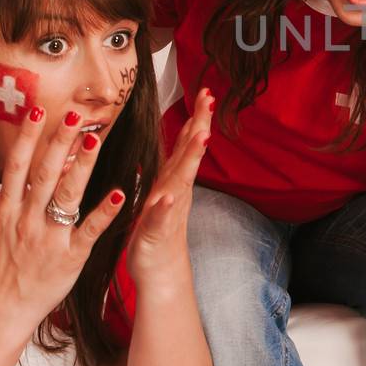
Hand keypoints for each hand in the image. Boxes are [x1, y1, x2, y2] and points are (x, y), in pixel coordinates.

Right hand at [0, 106, 127, 326]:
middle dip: (58, 144)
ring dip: (82, 168)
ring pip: (67, 197)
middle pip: (44, 175)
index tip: (38, 111)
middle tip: (73, 115)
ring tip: (94, 140)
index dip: (27, 138)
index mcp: (5, 209)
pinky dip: (104, 214)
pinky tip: (120, 192)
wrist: (3, 308)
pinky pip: (89, 231)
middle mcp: (26, 220)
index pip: (16, 166)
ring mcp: (49, 238)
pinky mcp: (71, 257)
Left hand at [125, 88, 214, 292]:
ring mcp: (169, 210)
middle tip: (209, 101)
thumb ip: (172, 169)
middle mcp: (176, 191)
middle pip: (190, 154)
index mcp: (173, 180)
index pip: (188, 143)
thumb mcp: (163, 193)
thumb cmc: (157, 232)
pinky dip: (165, 206)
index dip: (197, 119)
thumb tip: (182, 143)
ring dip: (190, 159)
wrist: (160, 271)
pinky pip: (160, 217)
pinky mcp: (156, 232)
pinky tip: (169, 196)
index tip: (206, 93)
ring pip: (180, 180)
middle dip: (200, 126)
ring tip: (200, 138)